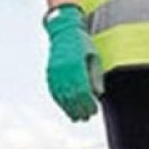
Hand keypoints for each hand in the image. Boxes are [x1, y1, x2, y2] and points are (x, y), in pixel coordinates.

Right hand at [44, 4, 101, 122]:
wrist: (63, 31)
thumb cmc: (82, 44)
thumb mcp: (93, 57)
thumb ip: (95, 76)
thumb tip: (98, 95)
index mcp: (76, 66)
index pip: (83, 91)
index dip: (88, 104)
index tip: (94, 111)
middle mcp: (63, 71)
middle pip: (72, 97)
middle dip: (80, 109)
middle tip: (87, 118)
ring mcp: (55, 73)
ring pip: (62, 97)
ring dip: (69, 109)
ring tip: (77, 118)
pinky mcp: (50, 74)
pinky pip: (54, 92)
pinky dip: (60, 102)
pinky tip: (66, 108)